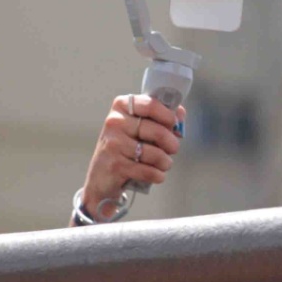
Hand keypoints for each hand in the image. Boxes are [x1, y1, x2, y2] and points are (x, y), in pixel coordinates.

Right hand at [80, 93, 183, 216]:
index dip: (169, 116)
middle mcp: (115, 122)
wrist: (100, 177)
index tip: (174, 125)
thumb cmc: (124, 147)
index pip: (152, 104)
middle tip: (172, 149)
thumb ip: (159, 116)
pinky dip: (157, 175)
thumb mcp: (137, 126)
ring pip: (155, 154)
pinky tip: (156, 174)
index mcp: (122, 106)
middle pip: (158, 131)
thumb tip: (181, 113)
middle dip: (172, 144)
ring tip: (164, 164)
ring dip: (166, 162)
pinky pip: (148, 171)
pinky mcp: (116, 165)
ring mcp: (114, 144)